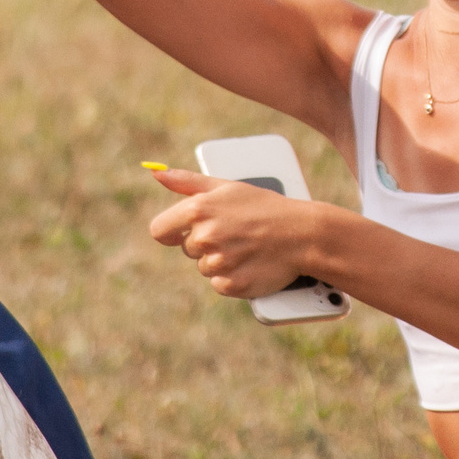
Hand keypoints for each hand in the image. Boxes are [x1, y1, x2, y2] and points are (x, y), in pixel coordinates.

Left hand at [143, 168, 318, 299]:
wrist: (302, 234)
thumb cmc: (264, 207)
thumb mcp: (226, 187)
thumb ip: (187, 182)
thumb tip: (156, 174)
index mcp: (198, 210)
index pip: (160, 230)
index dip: (171, 232)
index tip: (181, 233)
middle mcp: (205, 237)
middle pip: (188, 249)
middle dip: (207, 243)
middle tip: (235, 233)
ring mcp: (218, 263)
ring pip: (204, 268)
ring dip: (221, 261)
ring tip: (245, 247)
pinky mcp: (231, 284)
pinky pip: (219, 284)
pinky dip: (232, 277)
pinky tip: (249, 263)